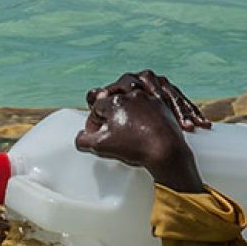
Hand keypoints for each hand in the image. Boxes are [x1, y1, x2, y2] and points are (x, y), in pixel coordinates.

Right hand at [75, 74, 204, 192]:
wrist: (166, 151)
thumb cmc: (134, 147)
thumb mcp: (101, 147)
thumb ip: (84, 140)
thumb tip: (80, 137)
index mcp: (115, 102)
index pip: (97, 108)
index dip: (93, 122)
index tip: (95, 135)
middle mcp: (132, 94)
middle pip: (114, 99)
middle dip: (109, 111)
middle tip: (109, 128)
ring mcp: (149, 98)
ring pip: (132, 97)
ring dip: (127, 107)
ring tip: (125, 122)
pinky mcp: (163, 106)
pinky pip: (150, 103)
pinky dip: (144, 111)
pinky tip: (143, 124)